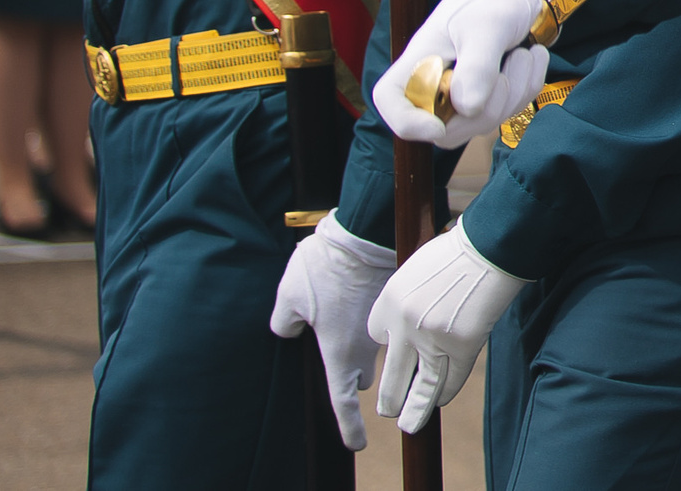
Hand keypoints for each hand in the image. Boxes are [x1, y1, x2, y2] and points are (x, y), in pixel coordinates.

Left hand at [270, 212, 395, 450]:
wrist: (365, 233)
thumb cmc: (323, 271)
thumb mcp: (288, 298)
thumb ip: (284, 323)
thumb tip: (290, 331)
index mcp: (339, 354)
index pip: (342, 402)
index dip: (348, 428)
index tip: (355, 446)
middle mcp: (367, 348)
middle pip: (362, 375)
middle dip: (353, 372)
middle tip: (338, 350)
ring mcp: (385, 327)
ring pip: (376, 349)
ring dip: (366, 342)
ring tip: (345, 313)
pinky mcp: (397, 305)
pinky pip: (385, 322)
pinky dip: (373, 316)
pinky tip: (359, 292)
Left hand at [368, 222, 528, 433]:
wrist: (490, 245)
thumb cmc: (459, 252)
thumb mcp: (417, 267)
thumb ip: (407, 297)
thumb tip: (405, 326)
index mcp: (389, 299)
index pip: (376, 335)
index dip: (390, 343)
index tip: (402, 347)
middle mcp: (404, 324)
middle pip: (391, 376)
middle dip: (390, 399)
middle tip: (389, 410)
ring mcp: (431, 338)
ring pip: (418, 390)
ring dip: (413, 412)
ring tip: (409, 425)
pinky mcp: (460, 346)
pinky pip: (448, 382)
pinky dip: (444, 395)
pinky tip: (440, 400)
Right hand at [374, 0, 561, 147]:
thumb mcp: (487, 24)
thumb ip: (477, 65)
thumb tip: (468, 108)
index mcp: (418, 61)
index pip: (391, 102)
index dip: (407, 123)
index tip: (438, 128)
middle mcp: (434, 83)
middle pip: (447, 129)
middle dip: (490, 105)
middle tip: (513, 60)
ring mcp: (463, 94)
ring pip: (484, 122)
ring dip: (517, 89)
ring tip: (524, 52)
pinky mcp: (490, 96)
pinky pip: (510, 111)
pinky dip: (529, 85)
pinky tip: (534, 56)